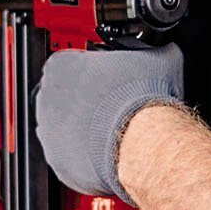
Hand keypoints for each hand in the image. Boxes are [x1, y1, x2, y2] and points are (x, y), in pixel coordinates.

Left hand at [35, 44, 184, 202]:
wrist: (143, 140)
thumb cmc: (142, 99)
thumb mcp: (158, 55)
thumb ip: (151, 48)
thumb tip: (162, 47)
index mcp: (62, 65)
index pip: (70, 61)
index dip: (93, 70)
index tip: (108, 77)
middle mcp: (48, 98)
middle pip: (64, 96)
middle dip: (87, 101)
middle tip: (114, 104)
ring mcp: (49, 132)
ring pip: (64, 128)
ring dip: (85, 129)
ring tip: (114, 128)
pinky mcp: (59, 162)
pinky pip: (71, 157)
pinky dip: (87, 156)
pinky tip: (109, 150)